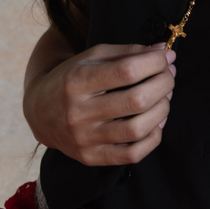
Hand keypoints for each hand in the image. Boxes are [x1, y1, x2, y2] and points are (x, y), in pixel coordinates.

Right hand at [23, 42, 176, 165]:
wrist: (40, 111)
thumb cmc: (72, 76)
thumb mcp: (94, 56)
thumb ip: (128, 52)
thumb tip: (163, 50)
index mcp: (78, 81)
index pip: (127, 71)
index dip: (155, 62)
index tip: (167, 55)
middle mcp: (79, 113)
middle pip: (135, 101)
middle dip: (163, 84)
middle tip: (170, 74)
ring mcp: (84, 139)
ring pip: (137, 129)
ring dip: (162, 109)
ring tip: (165, 96)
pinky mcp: (91, 158)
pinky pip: (131, 155)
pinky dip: (153, 138)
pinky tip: (156, 121)